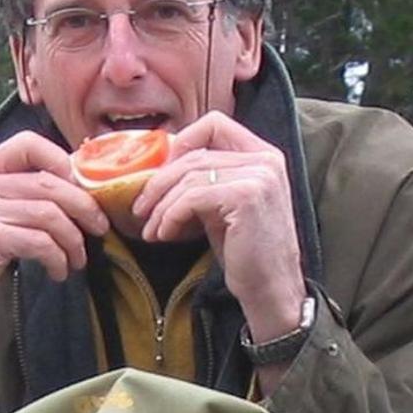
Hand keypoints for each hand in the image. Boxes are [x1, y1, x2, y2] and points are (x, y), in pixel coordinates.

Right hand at [0, 131, 108, 333]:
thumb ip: (15, 192)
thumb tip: (74, 183)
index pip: (29, 143)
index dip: (64, 161)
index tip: (82, 189)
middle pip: (49, 182)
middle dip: (84, 207)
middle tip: (99, 228)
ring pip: (50, 214)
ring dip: (73, 240)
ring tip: (77, 258)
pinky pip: (40, 242)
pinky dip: (58, 259)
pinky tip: (58, 271)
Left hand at [134, 113, 306, 341]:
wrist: (270, 289)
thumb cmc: (244, 251)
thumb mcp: (223, 205)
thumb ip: (206, 179)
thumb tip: (160, 166)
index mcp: (263, 154)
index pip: (213, 123)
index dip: (181, 142)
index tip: (161, 173)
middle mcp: (265, 159)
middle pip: (193, 155)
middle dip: (159, 183)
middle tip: (141, 210)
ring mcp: (259, 176)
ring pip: (188, 178)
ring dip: (161, 207)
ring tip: (152, 230)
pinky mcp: (246, 197)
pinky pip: (191, 198)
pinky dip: (170, 217)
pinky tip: (165, 235)